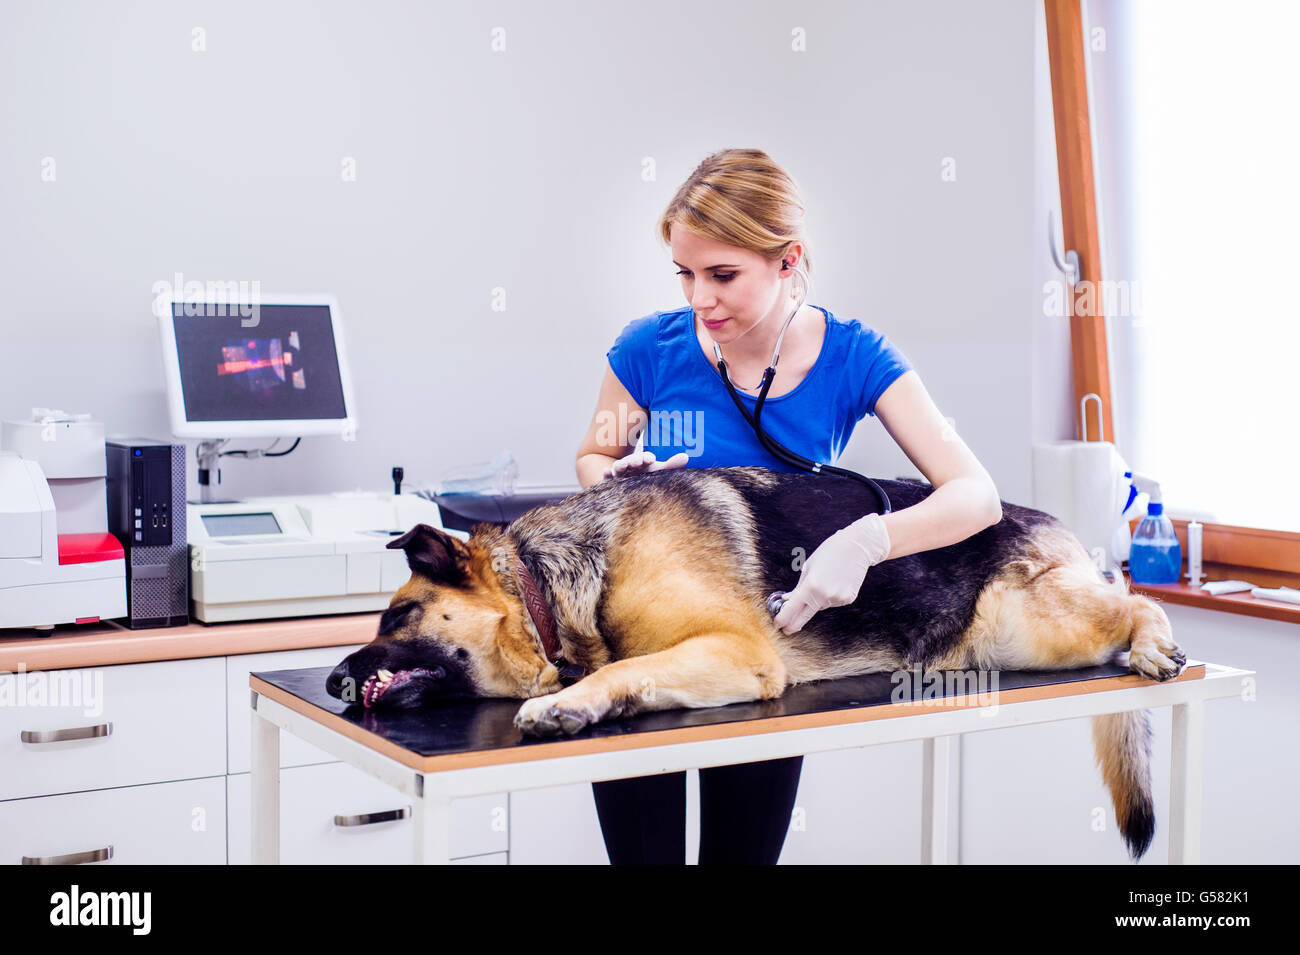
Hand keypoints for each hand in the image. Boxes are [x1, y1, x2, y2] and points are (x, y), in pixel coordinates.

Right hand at [602, 450, 688, 480]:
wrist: (634, 490)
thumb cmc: (647, 478)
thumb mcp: (659, 472)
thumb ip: (671, 465)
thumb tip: (686, 456)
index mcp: (642, 462)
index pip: (644, 458)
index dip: (646, 457)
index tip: (652, 459)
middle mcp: (630, 467)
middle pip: (630, 461)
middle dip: (634, 460)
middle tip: (639, 462)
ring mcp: (620, 475)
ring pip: (618, 468)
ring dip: (620, 466)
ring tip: (622, 467)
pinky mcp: (611, 483)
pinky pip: (607, 478)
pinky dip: (606, 475)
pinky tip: (606, 472)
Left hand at [772, 512, 890, 634]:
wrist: (856, 547)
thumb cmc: (829, 553)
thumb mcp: (808, 568)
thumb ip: (798, 588)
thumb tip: (787, 601)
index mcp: (811, 585)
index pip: (792, 608)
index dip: (783, 618)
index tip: (777, 624)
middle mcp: (824, 595)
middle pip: (804, 617)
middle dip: (794, 624)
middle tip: (787, 630)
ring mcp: (837, 599)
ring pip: (820, 606)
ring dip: (816, 600)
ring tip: (825, 579)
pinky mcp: (848, 599)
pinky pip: (832, 602)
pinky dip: (829, 596)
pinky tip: (835, 582)